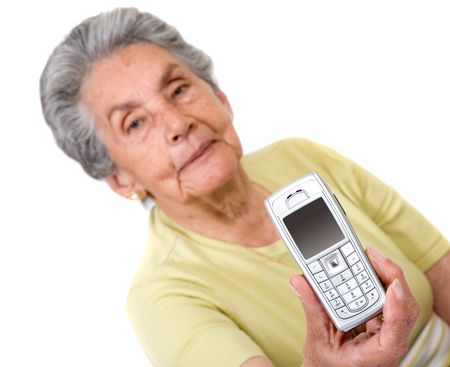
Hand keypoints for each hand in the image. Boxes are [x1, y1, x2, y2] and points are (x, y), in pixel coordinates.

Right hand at [290, 247, 419, 366]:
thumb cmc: (326, 362)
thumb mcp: (316, 337)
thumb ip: (312, 308)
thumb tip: (299, 281)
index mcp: (374, 355)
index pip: (395, 336)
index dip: (397, 310)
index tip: (392, 287)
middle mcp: (388, 343)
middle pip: (405, 311)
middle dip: (392, 279)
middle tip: (372, 256)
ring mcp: (390, 332)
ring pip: (401, 303)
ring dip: (389, 277)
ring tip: (370, 257)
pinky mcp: (385, 322)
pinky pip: (392, 300)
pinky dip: (383, 281)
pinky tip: (371, 267)